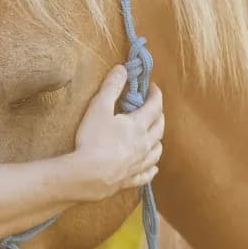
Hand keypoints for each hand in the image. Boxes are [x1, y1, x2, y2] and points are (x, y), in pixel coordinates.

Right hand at [70, 65, 163, 199]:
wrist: (88, 175)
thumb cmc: (92, 140)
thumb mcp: (99, 107)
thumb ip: (111, 87)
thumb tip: (122, 69)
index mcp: (138, 125)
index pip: (155, 106)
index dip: (156, 94)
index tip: (153, 87)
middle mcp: (144, 144)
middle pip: (160, 128)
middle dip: (159, 115)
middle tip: (153, 108)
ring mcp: (139, 163)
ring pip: (157, 151)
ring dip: (158, 141)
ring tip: (154, 135)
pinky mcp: (131, 179)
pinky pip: (147, 174)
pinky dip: (152, 168)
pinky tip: (153, 167)